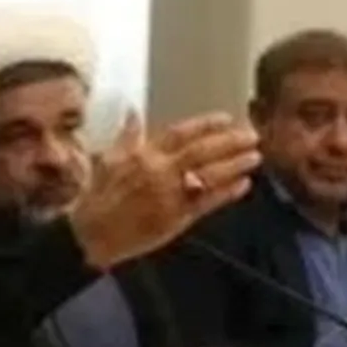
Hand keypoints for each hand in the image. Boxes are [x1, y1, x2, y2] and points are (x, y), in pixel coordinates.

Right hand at [68, 111, 259, 268]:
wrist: (91, 234)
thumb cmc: (98, 197)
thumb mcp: (108, 160)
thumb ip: (126, 135)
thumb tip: (132, 111)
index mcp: (143, 155)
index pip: (180, 133)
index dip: (206, 124)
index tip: (226, 118)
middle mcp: (160, 172)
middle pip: (202, 152)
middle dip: (230, 142)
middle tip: (252, 135)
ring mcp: (170, 196)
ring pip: (210, 176)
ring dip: (235, 165)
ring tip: (255, 156)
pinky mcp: (176, 219)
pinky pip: (207, 203)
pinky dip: (227, 193)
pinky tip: (243, 184)